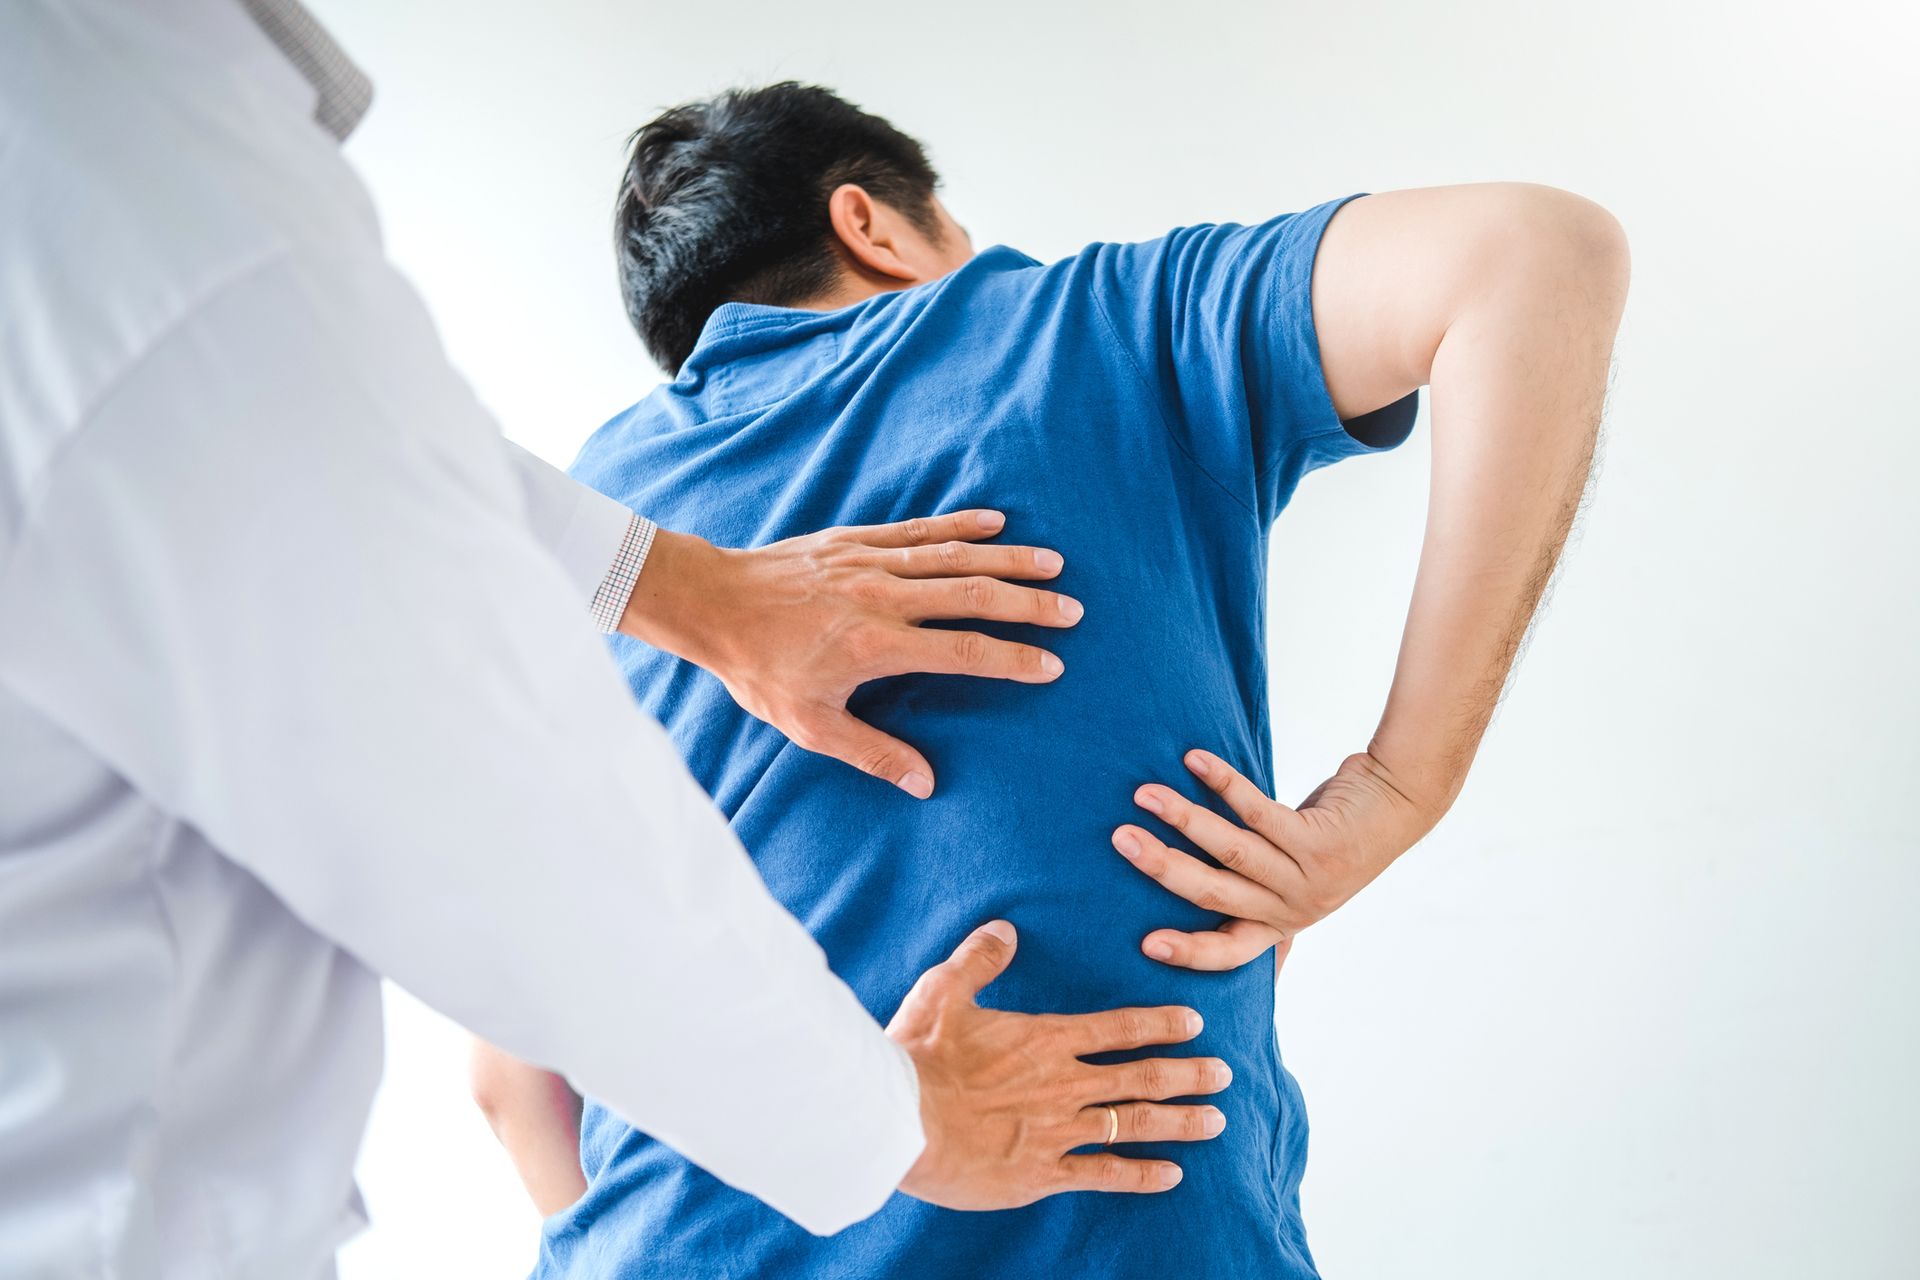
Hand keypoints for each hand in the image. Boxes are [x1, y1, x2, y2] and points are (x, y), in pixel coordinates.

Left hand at [618, 510, 1080, 797]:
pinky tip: (995, 523)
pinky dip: (960, 524)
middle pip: (972, 595)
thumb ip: (871, 752)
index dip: (1013, 659)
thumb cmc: (758, 668)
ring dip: (1007, 560)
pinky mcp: (856, 540)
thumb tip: (926, 784)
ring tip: (1054, 564)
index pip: (963, 652)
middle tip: (1073, 611)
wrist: (712, 602)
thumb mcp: (808, 724)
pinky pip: (919, 529)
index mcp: (876, 645)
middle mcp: (883, 597)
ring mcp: (871, 562)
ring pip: (954, 556)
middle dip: (1028, 603)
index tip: (1052, 665)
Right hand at [889, 921, 1231, 1208]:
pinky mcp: (1042, 1173)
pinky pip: (1104, 1175)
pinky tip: (1172, 1176)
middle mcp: (1064, 1084)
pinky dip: (1141, 1175)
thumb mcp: (944, 991)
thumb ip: (980, 960)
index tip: (1194, 1022)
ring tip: (1216, 1121)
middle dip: (1188, 1074)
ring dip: (1180, 1122)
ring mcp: (1059, 1131)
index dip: (1160, 1024)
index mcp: (1045, 1039)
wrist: (901, 1119)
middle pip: (1142, 1077)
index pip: (1118, 1029)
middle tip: (1224, 1074)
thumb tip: (1004, 928)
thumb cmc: (919, 1054)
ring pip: (1135, 1124)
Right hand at [1110, 749, 1442, 970]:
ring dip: (1182, 819)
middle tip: (1119, 841)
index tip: (1146, 946)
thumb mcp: (1299, 880)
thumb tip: (1199, 898)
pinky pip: (1258, 810)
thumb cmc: (1334, 838)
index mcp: (1281, 921)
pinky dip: (1222, 783)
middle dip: (1162, 868)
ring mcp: (1308, 874)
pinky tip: (1194, 760)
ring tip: (1143, 795)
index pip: (1231, 950)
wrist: (1399, 805)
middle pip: (1216, 893)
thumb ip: (1258, 892)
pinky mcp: (1318, 838)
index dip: (1189, 952)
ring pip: (1231, 849)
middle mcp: (1294, 906)